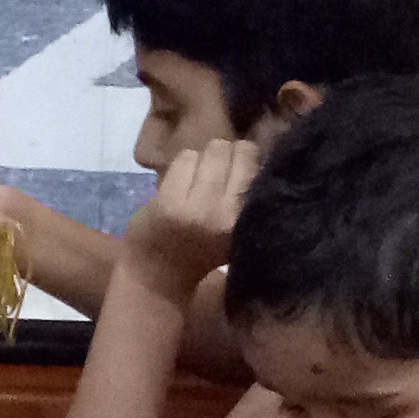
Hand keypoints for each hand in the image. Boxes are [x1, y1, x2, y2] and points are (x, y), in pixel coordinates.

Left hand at [119, 136, 256, 303]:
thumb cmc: (202, 246)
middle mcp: (230, 215)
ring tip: (196, 182)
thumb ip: (249, 190)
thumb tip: (258, 142)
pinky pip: (184, 158)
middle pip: (238, 150)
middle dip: (226, 157)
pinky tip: (178, 186)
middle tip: (214, 176)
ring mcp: (199, 208)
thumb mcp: (238, 223)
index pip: (260, 163)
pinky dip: (181, 166)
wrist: (159, 276)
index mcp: (251, 221)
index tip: (238, 170)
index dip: (248, 160)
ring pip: (211, 150)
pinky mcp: (169, 203)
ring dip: (202, 160)